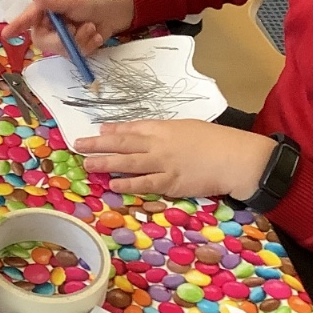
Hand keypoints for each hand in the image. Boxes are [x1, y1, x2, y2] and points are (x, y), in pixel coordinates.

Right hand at [2, 0, 133, 55]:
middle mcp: (50, 26)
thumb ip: (52, 1)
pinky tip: (96, 35)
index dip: (16, 26)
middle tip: (75, 29)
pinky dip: (88, 46)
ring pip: (61, 50)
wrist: (114, 10)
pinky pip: (76, 55)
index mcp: (44, 11)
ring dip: (79, 40)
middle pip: (44, 42)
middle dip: (61, 39)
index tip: (5, 35)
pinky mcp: (74, 49)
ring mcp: (61, 39)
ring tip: (92, 27)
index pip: (27, 19)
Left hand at [76, 120, 275, 199]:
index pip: (133, 128)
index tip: (97, 131)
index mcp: (164, 128)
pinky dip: (128, 184)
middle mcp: (159, 144)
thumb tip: (137, 130)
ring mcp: (163, 164)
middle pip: (123, 143)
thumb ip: (160, 130)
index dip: (113, 130)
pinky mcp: (171, 183)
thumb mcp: (185, 127)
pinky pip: (145, 184)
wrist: (235, 158)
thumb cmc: (214, 141)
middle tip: (77, 144)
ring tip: (87, 163)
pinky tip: (113, 184)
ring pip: (128, 163)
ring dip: (106, 163)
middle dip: (98, 144)